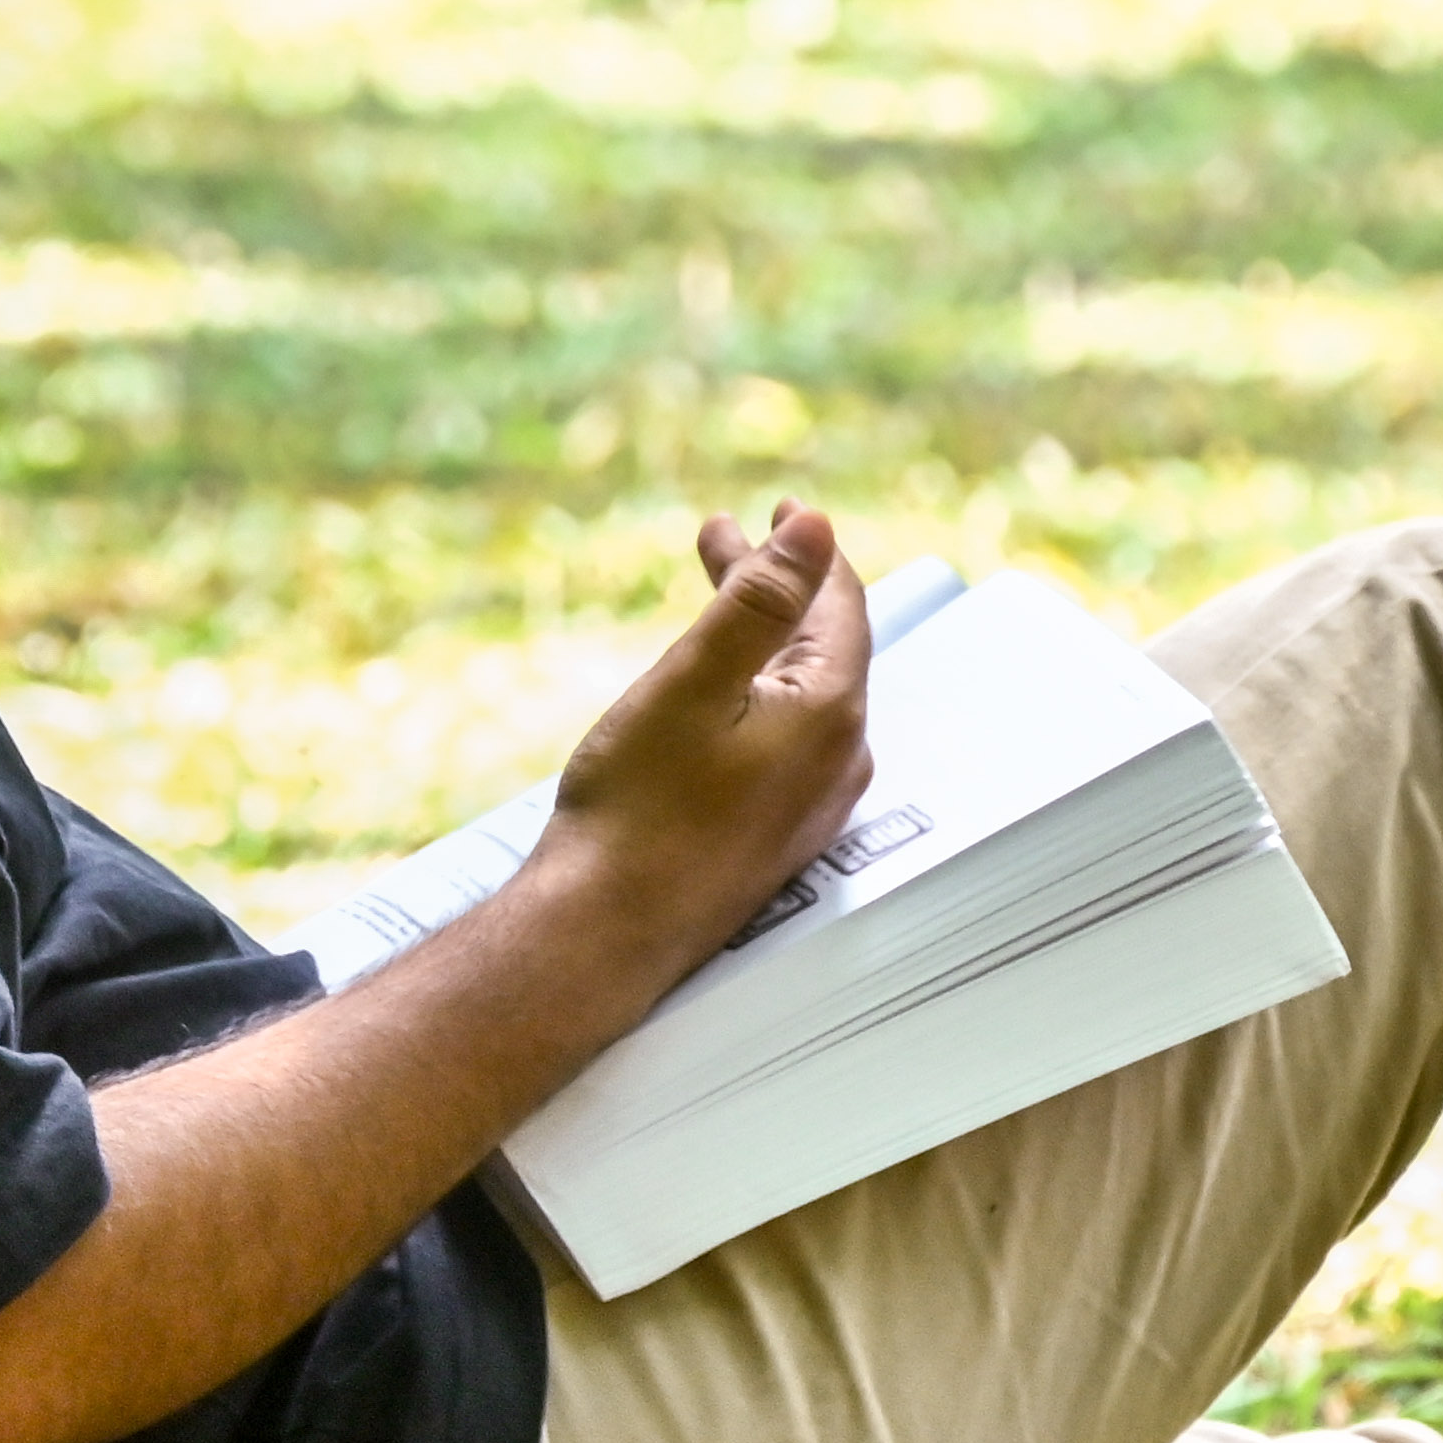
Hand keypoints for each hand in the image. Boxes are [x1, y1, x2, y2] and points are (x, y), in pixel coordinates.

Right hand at [532, 500, 873, 975]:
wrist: (603, 931)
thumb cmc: (639, 812)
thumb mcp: (695, 680)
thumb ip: (762, 599)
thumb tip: (817, 529)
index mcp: (830, 715)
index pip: (839, 606)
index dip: (806, 551)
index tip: (779, 510)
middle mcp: (838, 761)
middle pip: (818, 645)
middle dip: (771, 585)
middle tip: (721, 541)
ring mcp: (810, 802)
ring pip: (798, 692)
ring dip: (759, 637)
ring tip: (713, 603)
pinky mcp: (777, 831)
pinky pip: (784, 737)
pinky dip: (753, 689)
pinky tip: (716, 691)